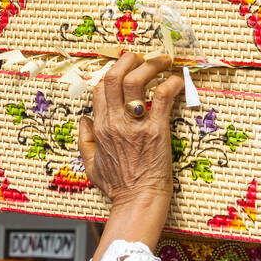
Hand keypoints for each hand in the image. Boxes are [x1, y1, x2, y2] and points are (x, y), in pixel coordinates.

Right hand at [78, 51, 184, 215]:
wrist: (137, 203)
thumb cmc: (118, 189)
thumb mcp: (91, 166)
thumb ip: (85, 141)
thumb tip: (83, 120)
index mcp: (100, 128)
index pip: (100, 88)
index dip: (113, 74)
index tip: (126, 70)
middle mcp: (114, 122)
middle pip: (114, 76)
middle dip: (129, 60)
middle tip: (143, 57)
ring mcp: (135, 126)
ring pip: (136, 80)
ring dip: (150, 65)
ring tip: (162, 61)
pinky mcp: (156, 131)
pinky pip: (162, 97)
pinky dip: (171, 83)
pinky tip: (177, 81)